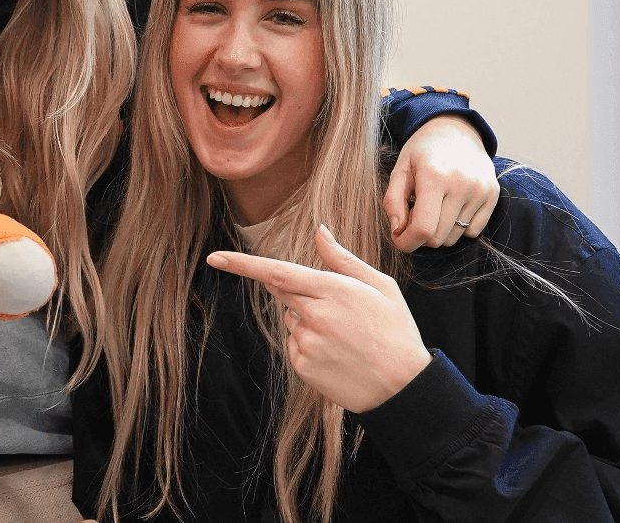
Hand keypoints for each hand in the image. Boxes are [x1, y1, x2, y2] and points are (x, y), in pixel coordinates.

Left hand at [207, 226, 430, 413]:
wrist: (405, 389)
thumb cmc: (396, 331)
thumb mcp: (380, 287)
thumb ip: (342, 259)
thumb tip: (318, 230)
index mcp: (333, 290)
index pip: (277, 272)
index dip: (242, 265)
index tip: (214, 258)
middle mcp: (315, 316)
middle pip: (284, 294)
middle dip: (301, 294)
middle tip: (339, 311)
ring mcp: (307, 344)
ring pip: (291, 320)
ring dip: (308, 321)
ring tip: (345, 337)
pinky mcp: (303, 367)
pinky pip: (294, 345)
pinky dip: (309, 345)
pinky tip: (338, 355)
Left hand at [385, 115, 497, 250]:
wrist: (454, 129)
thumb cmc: (422, 150)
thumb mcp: (400, 169)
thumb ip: (393, 201)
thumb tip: (397, 231)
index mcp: (434, 176)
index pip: (423, 228)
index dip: (407, 242)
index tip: (399, 240)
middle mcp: (461, 184)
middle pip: (438, 237)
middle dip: (420, 236)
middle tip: (413, 218)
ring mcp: (480, 190)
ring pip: (455, 237)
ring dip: (439, 231)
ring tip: (433, 208)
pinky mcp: (493, 195)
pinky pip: (474, 231)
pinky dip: (458, 228)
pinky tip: (450, 207)